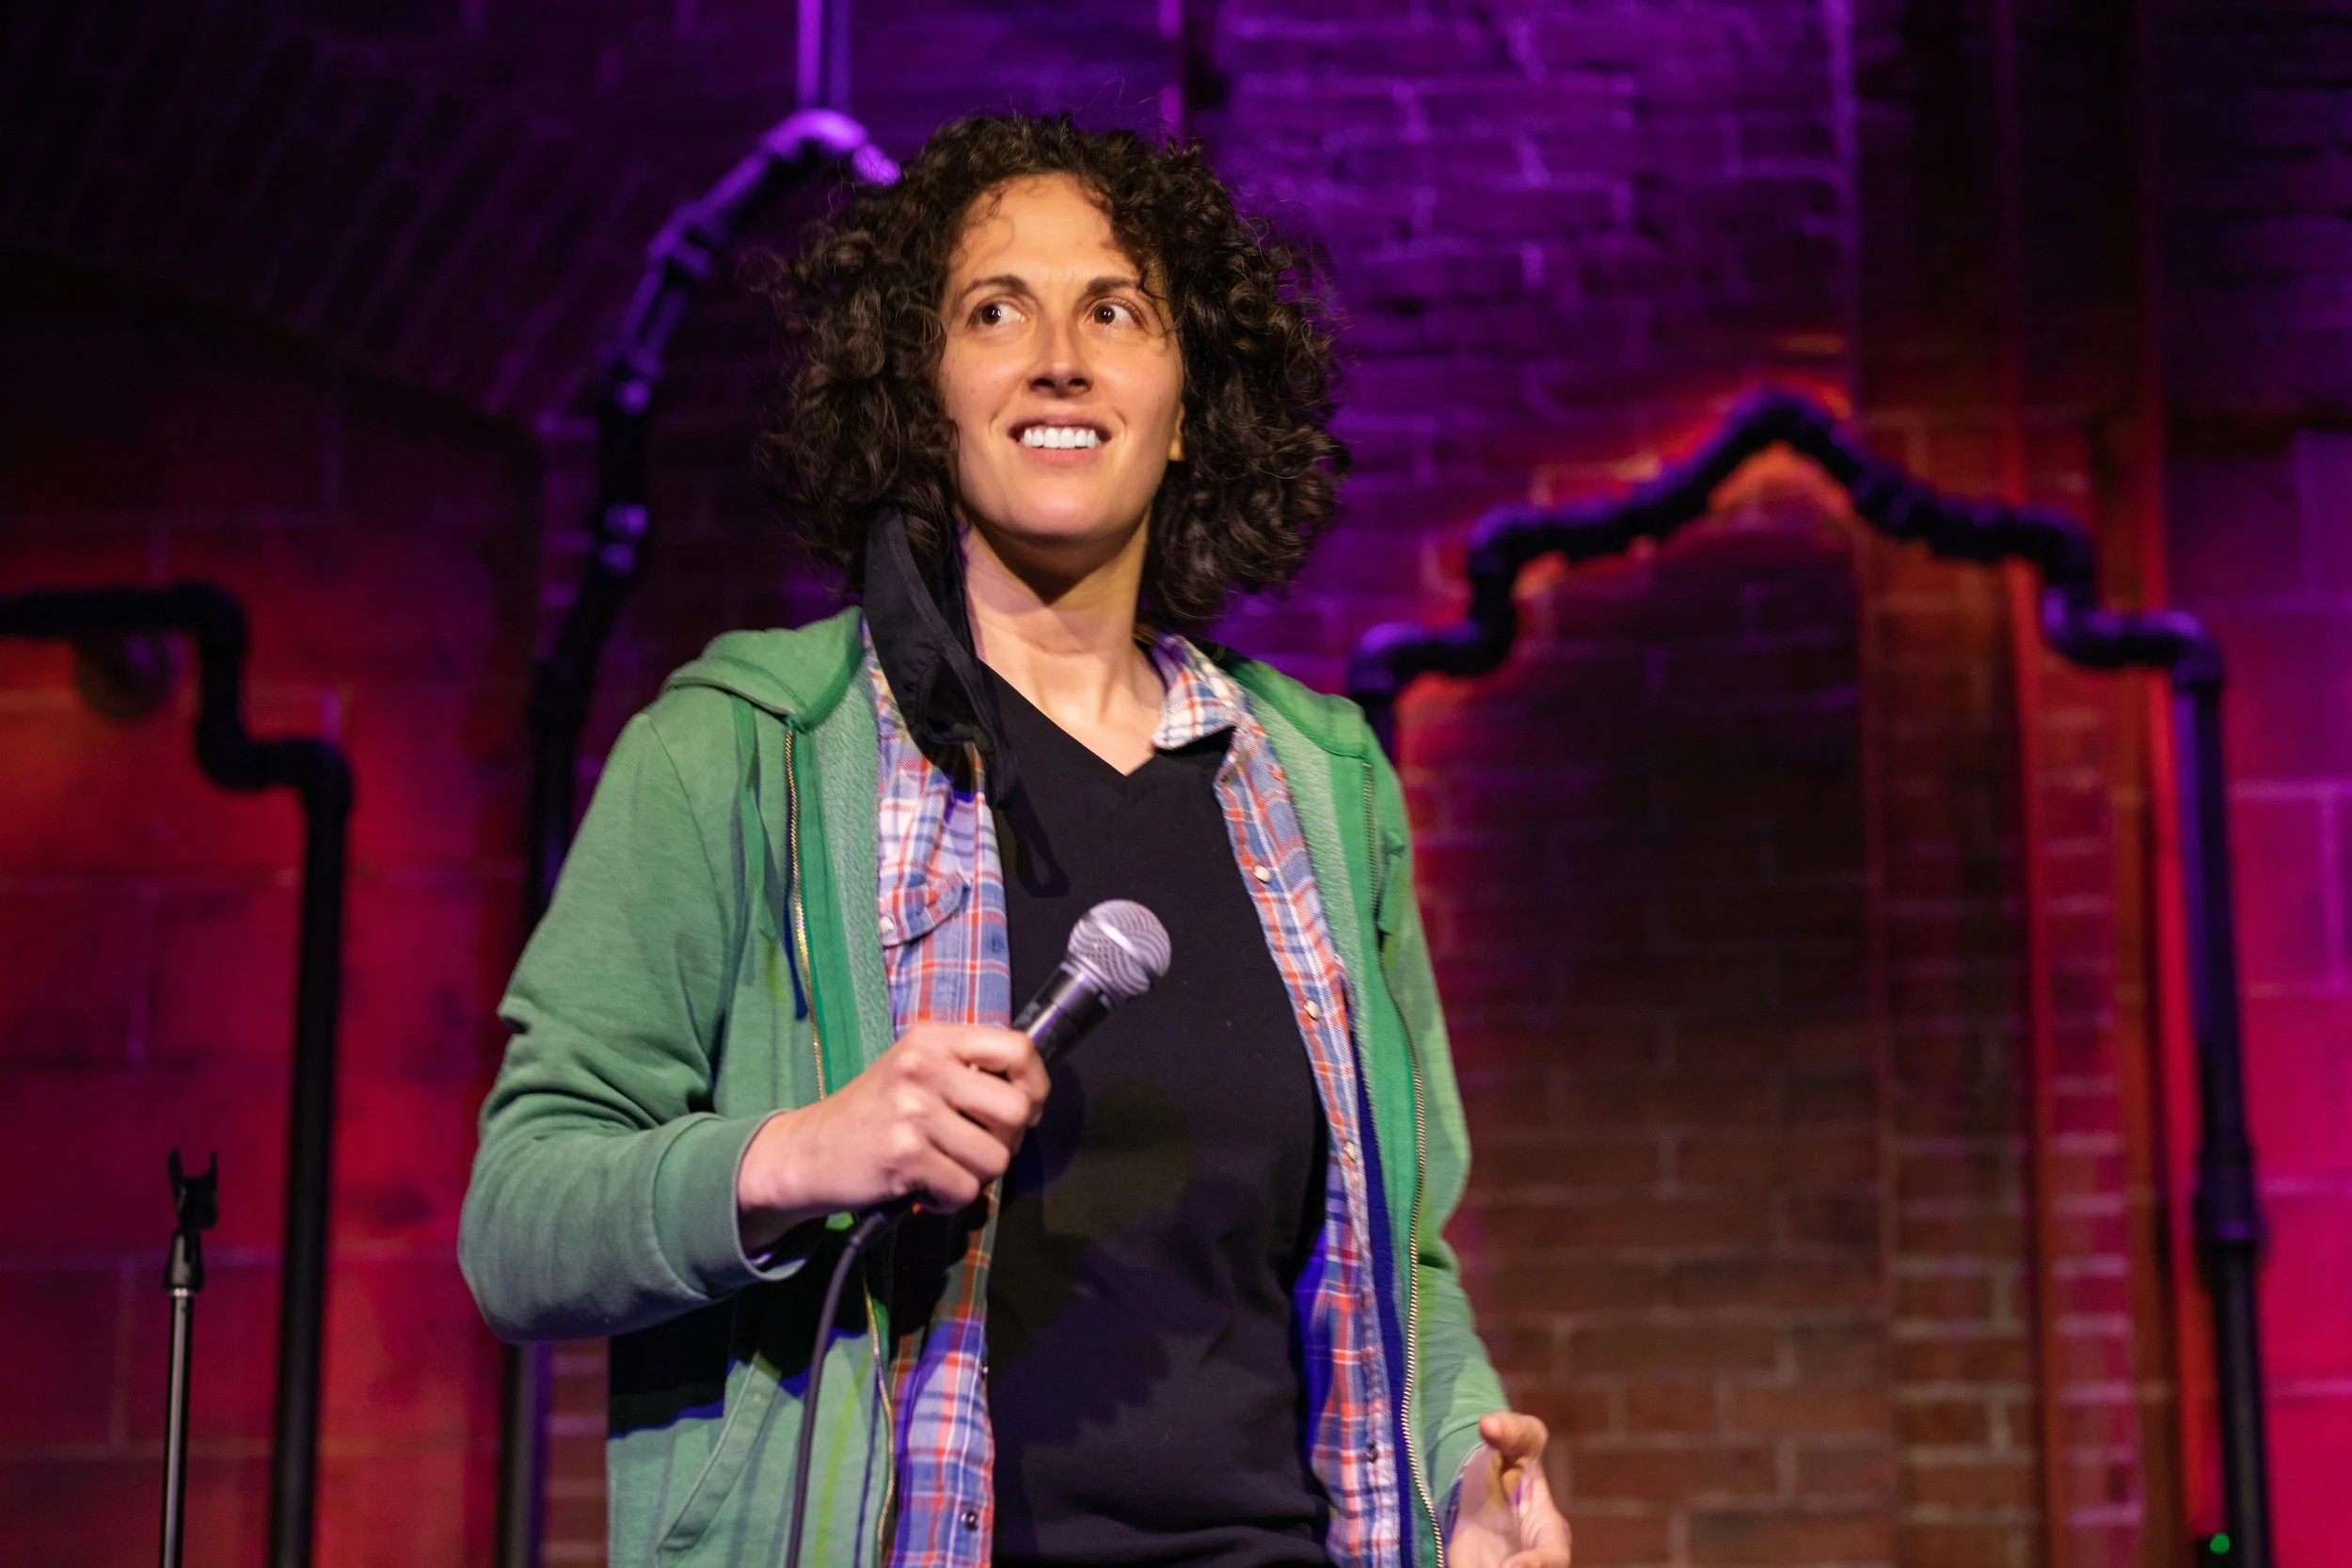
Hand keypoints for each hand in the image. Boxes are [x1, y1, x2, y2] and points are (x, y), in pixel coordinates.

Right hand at [735, 1022, 1047, 1249]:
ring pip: (996, 1159)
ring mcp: (913, 1109)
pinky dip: (947, 1200)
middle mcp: (923, 1065)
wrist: (805, 1152)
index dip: (1035, 1086)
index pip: (1018, 1048)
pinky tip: (922, 1187)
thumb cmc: (871, 1115)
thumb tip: (1030, 1098)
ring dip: (974, 1176)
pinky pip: (964, 1190)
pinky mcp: (904, 1154)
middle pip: (1018, 1110)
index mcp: (933, 1039)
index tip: (1024, 1111)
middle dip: (1006, 1142)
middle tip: (974, 1149)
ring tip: (941, 1167)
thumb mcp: (915, 1071)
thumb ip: (966, 1071)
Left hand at [1444, 1412, 1570, 1567]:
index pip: (1554, 1557)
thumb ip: (1513, 1430)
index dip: (1537, 1565)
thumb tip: (1488, 1424)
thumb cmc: (1512, 1460)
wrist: (1480, 1481)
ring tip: (1466, 1566)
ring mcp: (1499, 1565)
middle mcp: (1527, 1559)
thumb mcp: (1519, 1440)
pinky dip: (1455, 1567)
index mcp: (1549, 1533)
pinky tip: (1445, 1563)